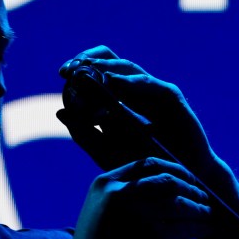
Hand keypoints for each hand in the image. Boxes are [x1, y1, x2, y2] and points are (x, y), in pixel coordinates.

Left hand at [57, 46, 219, 176]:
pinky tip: (114, 84)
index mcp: (120, 98)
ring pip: (128, 68)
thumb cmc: (144, 165)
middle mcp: (136, 90)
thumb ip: (84, 133)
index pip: (98, 70)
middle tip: (72, 68)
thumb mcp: (107, 151)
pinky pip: (149, 85)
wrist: (179, 177)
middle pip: (112, 61)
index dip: (81, 67)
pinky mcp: (171, 97)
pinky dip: (130, 82)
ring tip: (88, 71)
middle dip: (90, 60)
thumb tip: (59, 112)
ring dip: (106, 68)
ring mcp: (154, 91)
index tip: (63, 72)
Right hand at [60, 155, 214, 238]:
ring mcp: (138, 213)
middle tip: (204, 198)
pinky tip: (205, 229)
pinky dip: (200, 226)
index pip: (149, 164)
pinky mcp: (154, 235)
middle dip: (191, 187)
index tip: (188, 179)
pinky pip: (186, 225)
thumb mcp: (101, 214)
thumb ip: (125, 197)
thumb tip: (168, 186)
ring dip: (200, 208)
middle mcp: (120, 193)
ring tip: (208, 215)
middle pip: (169, 179)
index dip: (174, 170)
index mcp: (105, 184)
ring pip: (182, 202)